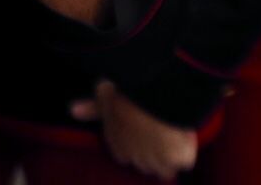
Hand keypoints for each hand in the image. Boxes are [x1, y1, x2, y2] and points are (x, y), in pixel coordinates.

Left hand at [71, 82, 195, 178]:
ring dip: (171, 155)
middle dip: (154, 151)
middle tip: (160, 127)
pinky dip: (187, 147)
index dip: (137, 143)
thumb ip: (91, 108)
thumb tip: (73, 111)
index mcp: (116, 146)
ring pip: (166, 169)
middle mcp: (134, 159)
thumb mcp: (104, 96)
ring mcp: (156, 162)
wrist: (148, 93)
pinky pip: (185, 160)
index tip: (143, 128)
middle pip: (147, 165)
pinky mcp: (176, 160)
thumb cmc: (125, 92)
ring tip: (173, 130)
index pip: (126, 155)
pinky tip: (183, 130)